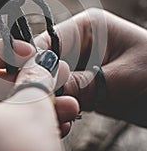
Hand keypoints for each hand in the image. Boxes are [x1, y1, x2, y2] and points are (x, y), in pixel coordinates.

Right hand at [36, 8, 146, 127]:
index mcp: (87, 27)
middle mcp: (79, 44)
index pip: (48, 41)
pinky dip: (61, 110)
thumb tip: (48, 92)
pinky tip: (64, 123)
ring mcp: (80, 66)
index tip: (26, 85)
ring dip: (50, 100)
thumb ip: (84, 82)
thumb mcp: (123, 76)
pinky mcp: (83, 86)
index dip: (33, 62)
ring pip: (50, 82)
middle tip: (40, 107)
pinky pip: (63, 97)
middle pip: (45, 63)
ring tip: (56, 119)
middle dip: (40, 84)